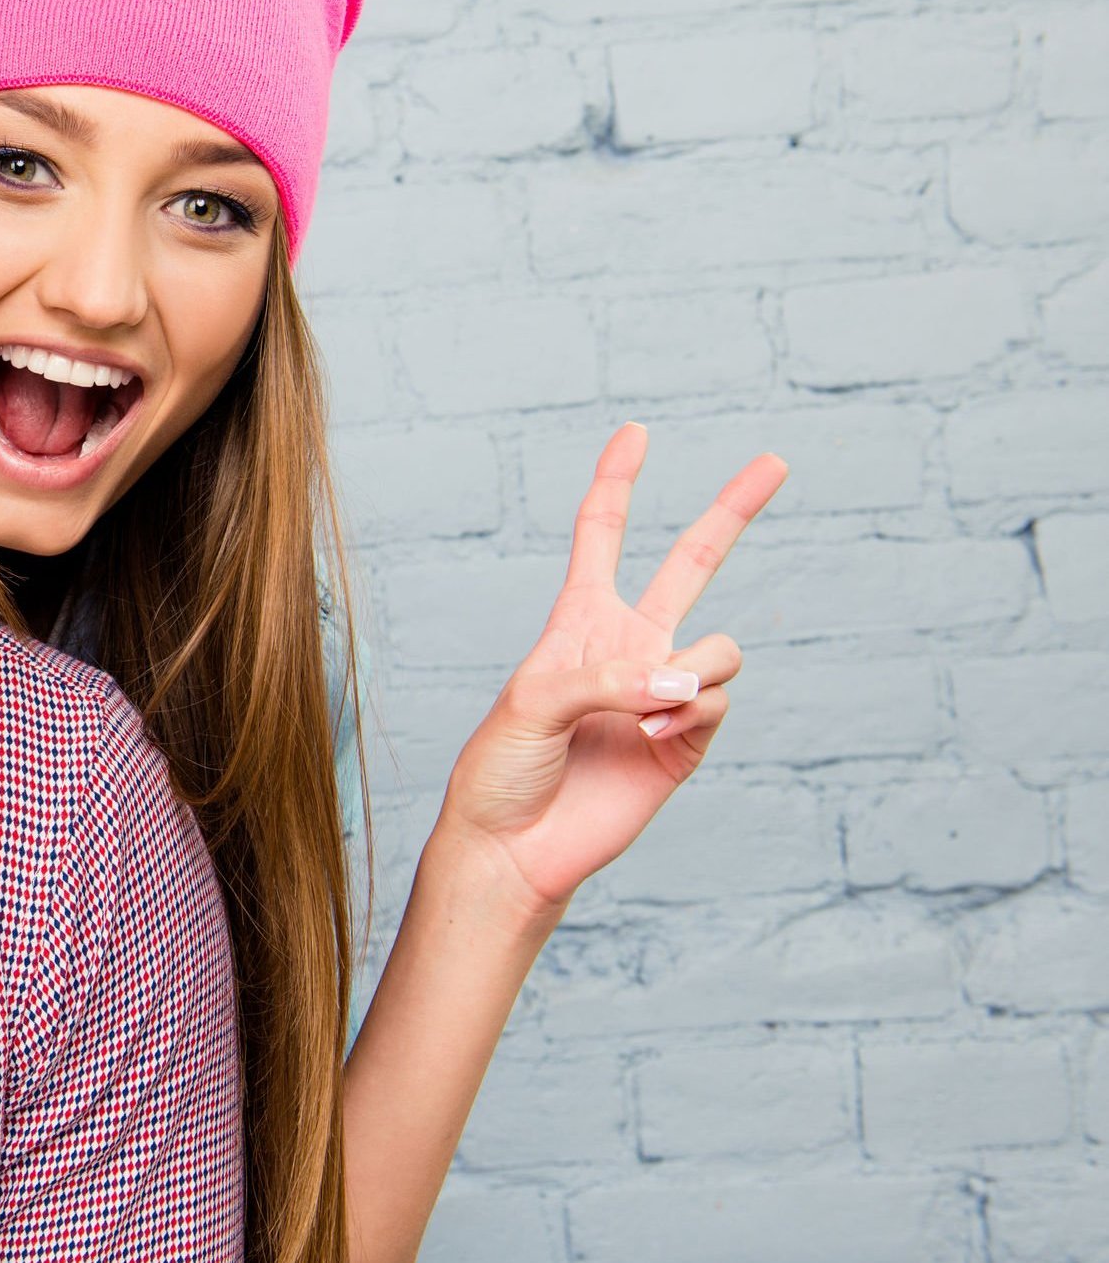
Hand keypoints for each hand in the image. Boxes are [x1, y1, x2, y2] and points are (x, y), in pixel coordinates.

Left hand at [435, 423, 788, 918]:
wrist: (515, 845)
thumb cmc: (502, 769)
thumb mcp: (530, 704)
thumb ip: (603, 678)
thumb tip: (679, 679)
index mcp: (579, 622)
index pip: (601, 535)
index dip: (617, 481)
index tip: (635, 432)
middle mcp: (630, 647)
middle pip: (693, 562)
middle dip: (733, 510)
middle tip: (777, 460)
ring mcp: (664, 693)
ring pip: (721, 646)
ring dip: (694, 670)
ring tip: (650, 710)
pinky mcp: (688, 742)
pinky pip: (717, 701)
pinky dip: (690, 716)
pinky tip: (653, 742)